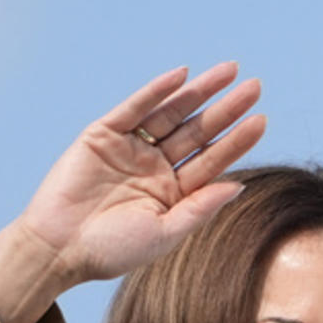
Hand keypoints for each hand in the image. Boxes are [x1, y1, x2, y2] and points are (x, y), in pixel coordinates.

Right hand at [0, 63, 266, 322]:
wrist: (60, 249)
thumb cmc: (112, 250)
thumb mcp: (165, 233)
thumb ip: (200, 208)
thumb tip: (239, 186)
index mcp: (173, 193)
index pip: (212, 161)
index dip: (236, 141)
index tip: (262, 121)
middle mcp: (155, 167)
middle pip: (198, 132)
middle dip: (226, 109)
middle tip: (255, 87)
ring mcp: (130, 148)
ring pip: (171, 114)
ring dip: (199, 92)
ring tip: (229, 72)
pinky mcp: (103, 135)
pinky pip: (134, 108)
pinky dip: (156, 91)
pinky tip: (181, 76)